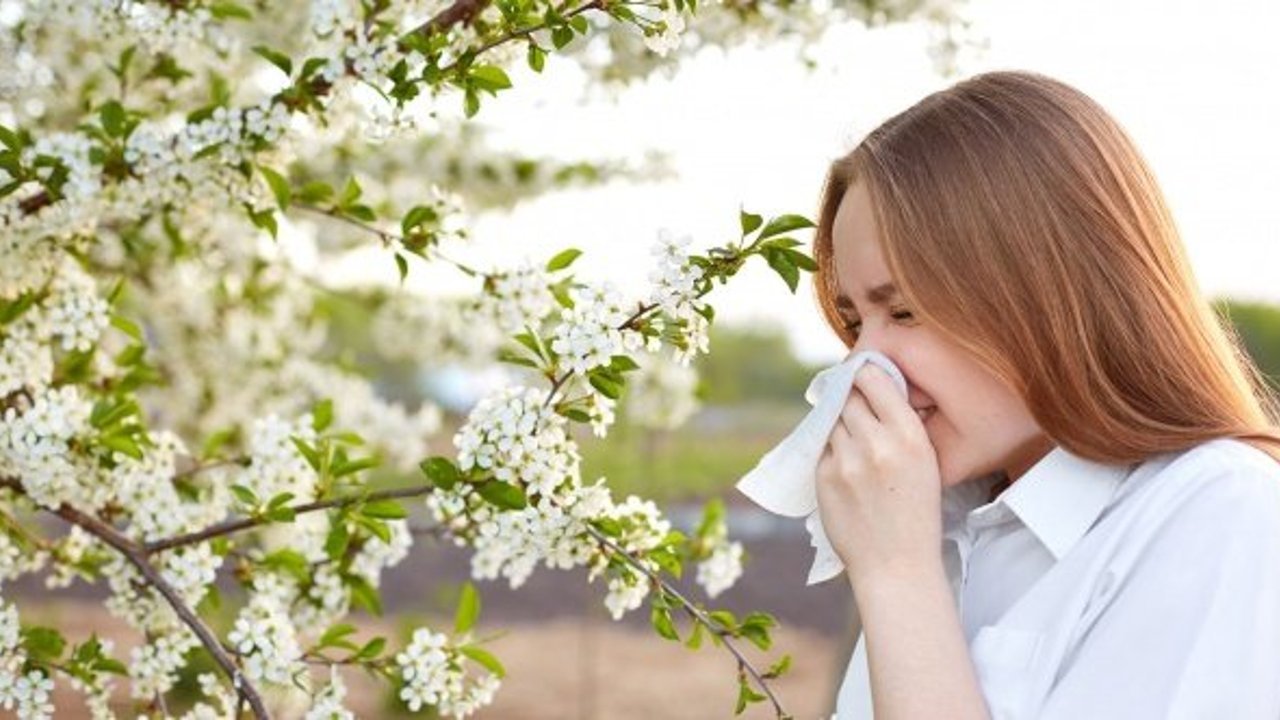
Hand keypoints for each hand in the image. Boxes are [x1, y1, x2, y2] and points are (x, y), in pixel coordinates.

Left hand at [815, 363, 943, 587]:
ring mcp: (846, 460)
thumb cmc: (915, 513)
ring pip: (832, 420)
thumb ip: (901, 426)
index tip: (861, 373)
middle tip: (854, 406)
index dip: (864, 373)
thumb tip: (874, 389)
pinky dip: (830, 451)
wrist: (896, 564)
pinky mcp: (824, 476)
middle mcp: (876, 442)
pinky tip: (846, 469)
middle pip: (848, 396)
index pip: (874, 379)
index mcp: (910, 435)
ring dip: (839, 424)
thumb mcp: (926, 462)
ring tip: (854, 444)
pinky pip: (822, 448)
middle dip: (850, 398)